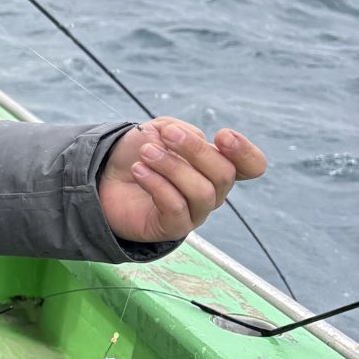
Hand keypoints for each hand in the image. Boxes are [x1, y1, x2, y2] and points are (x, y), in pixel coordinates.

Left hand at [98, 118, 265, 246]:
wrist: (106, 177)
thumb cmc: (139, 153)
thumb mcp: (160, 130)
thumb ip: (181, 130)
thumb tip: (192, 140)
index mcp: (216, 166)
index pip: (252, 166)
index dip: (246, 152)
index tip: (222, 135)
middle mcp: (212, 191)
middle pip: (224, 174)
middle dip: (196, 150)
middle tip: (166, 135)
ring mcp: (195, 212)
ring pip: (202, 192)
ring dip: (173, 167)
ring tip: (146, 153)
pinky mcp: (173, 228)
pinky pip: (177, 208)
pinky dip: (158, 185)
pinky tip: (139, 171)